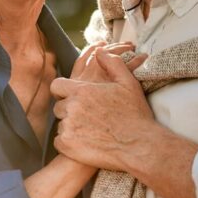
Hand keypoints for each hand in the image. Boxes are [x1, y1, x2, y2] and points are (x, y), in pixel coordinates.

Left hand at [53, 48, 197, 197]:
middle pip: (58, 106)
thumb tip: (99, 51)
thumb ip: (112, 63)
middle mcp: (71, 107)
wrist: (139, 146)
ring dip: (71, 126)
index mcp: (81, 91)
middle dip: (69, 110)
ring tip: (89, 131)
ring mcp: (68, 127)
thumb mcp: (127, 83)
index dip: (64, 91)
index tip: (73, 97)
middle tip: (86, 117)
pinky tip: (84, 143)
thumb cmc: (135, 114)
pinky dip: (69, 143)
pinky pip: (59, 142)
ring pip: (60, 124)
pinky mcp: (68, 146)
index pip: (57, 86)